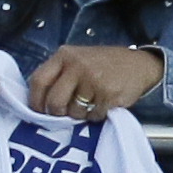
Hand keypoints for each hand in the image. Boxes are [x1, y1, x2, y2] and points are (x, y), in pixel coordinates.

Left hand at [25, 43, 163, 123]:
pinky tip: (101, 105)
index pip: (38, 80)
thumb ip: (59, 75)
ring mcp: (93, 80)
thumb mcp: (77, 60)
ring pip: (74, 112)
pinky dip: (95, 116)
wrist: (138, 65)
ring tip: (89, 104)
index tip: (38, 111)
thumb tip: (40, 103)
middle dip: (57, 113)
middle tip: (63, 114)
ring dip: (79, 115)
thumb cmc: (104, 65)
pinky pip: (92, 116)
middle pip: (54, 101)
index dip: (35, 101)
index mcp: (64, 55)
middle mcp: (77, 66)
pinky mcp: (107, 95)